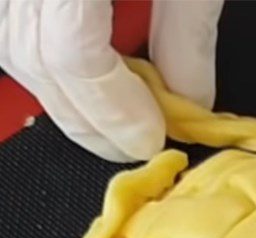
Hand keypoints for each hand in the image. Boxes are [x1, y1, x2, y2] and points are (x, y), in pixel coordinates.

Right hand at [0, 0, 223, 161]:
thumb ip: (187, 32)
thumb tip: (189, 102)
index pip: (71, 55)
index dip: (115, 111)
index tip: (151, 138)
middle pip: (34, 59)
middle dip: (91, 119)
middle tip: (138, 143)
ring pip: (13, 49)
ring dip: (68, 94)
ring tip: (120, 111)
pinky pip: (10, 27)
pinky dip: (50, 59)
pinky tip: (96, 68)